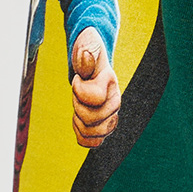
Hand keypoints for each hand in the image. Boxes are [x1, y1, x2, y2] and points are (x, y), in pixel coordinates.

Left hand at [70, 30, 120, 146]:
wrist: (90, 69)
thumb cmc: (87, 57)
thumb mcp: (86, 48)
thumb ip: (87, 51)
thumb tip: (85, 54)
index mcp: (111, 85)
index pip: (94, 98)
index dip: (78, 89)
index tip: (78, 78)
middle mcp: (115, 104)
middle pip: (90, 120)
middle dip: (77, 106)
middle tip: (78, 94)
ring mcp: (110, 119)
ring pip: (91, 134)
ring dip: (78, 122)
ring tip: (80, 107)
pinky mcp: (103, 130)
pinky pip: (90, 143)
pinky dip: (80, 134)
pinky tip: (79, 121)